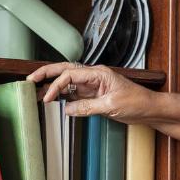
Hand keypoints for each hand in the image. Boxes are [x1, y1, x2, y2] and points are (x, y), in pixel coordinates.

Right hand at [26, 62, 154, 122]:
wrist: (149, 109)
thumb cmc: (136, 102)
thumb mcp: (111, 106)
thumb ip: (88, 107)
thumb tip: (67, 109)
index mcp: (98, 73)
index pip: (70, 74)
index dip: (56, 85)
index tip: (47, 98)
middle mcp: (93, 76)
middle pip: (65, 71)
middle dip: (47, 73)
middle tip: (30, 79)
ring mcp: (93, 86)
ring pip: (68, 82)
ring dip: (53, 86)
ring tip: (36, 91)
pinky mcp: (94, 96)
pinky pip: (74, 94)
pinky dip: (62, 96)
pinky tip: (54, 101)